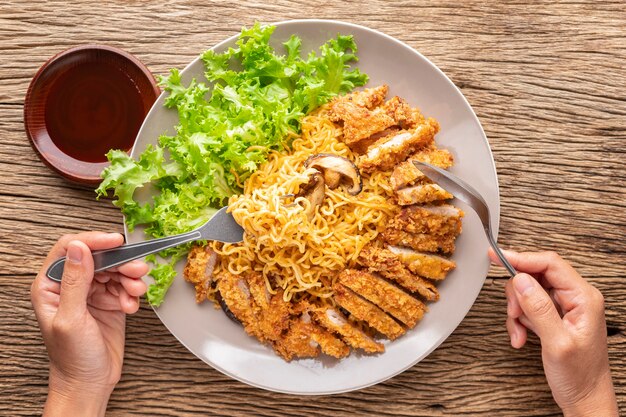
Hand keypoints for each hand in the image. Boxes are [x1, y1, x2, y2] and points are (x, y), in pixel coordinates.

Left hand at [31, 232, 148, 416]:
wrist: (89, 383)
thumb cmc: (71, 358)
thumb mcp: (71, 318)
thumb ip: (74, 281)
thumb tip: (78, 248)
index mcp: (50, 285)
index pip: (70, 248)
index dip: (94, 241)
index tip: (116, 241)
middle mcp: (71, 285)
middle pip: (100, 257)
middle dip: (121, 262)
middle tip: (137, 270)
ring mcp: (91, 293)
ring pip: (115, 270)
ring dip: (130, 278)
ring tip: (136, 291)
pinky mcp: (110, 301)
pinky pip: (125, 285)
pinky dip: (132, 294)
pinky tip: (131, 307)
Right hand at [490, 249, 617, 416]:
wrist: (584, 398)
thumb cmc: (580, 376)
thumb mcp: (557, 343)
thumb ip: (539, 308)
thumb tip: (521, 280)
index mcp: (583, 298)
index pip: (549, 264)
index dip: (521, 258)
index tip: (497, 256)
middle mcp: (575, 298)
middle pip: (535, 275)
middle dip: (517, 294)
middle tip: (514, 313)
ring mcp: (564, 307)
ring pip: (527, 291)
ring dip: (517, 311)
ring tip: (520, 331)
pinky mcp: (553, 316)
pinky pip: (527, 307)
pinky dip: (519, 321)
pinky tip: (522, 337)